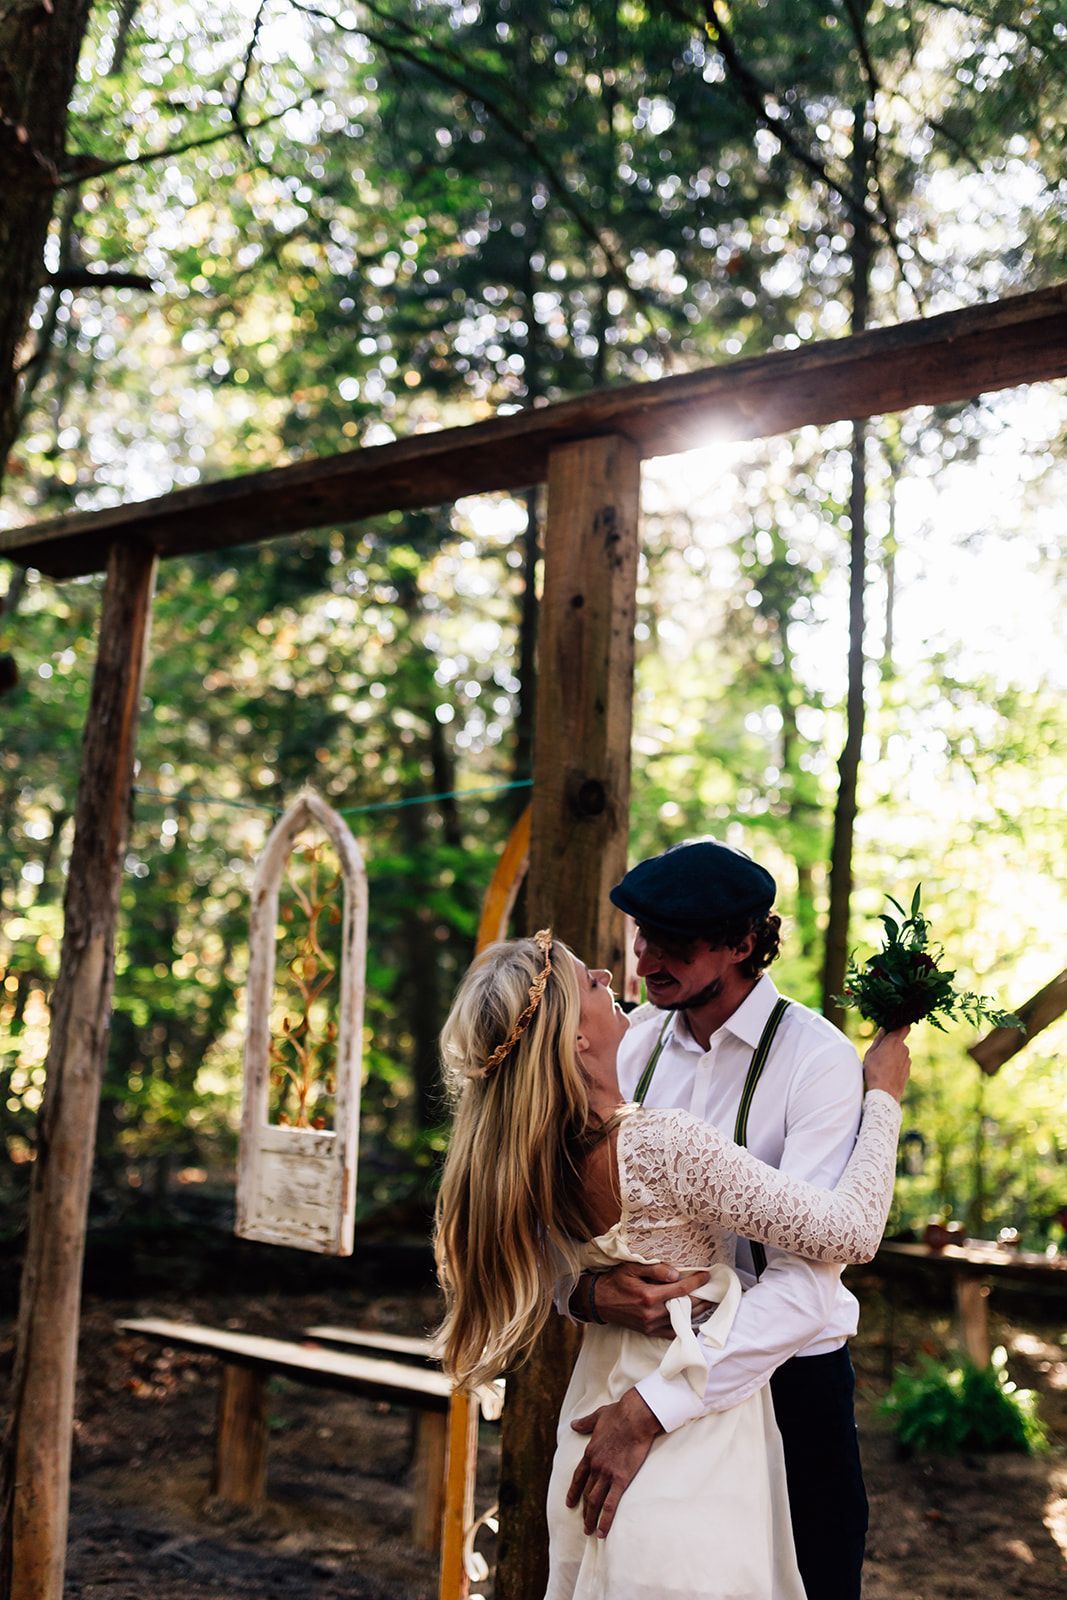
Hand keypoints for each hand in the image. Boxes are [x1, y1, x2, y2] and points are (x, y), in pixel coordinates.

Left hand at [566, 1387, 662, 1537]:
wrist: (635, 1416)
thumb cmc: (619, 1414)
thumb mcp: (598, 1416)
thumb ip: (585, 1423)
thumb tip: (574, 1425)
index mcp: (590, 1453)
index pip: (578, 1477)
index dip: (574, 1491)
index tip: (569, 1503)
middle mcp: (595, 1466)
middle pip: (587, 1493)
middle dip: (584, 1510)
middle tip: (583, 1524)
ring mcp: (606, 1474)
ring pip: (595, 1502)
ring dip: (591, 1519)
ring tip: (590, 1532)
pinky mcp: (621, 1479)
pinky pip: (610, 1504)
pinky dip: (605, 1520)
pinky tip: (602, 1532)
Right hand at [590, 1260, 708, 1336]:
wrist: (599, 1302)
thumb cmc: (615, 1281)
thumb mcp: (631, 1268)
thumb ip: (656, 1270)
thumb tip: (677, 1274)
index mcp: (649, 1296)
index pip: (681, 1289)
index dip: (696, 1282)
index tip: (707, 1275)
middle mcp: (652, 1313)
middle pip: (686, 1307)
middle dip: (702, 1298)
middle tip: (714, 1290)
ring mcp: (651, 1325)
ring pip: (682, 1320)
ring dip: (697, 1312)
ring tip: (708, 1302)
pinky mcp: (650, 1332)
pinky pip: (673, 1331)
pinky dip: (685, 1325)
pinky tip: (694, 1319)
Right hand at [862, 1026, 911, 1100]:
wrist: (884, 1094)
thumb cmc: (874, 1072)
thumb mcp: (870, 1053)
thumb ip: (878, 1039)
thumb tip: (884, 1029)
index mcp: (894, 1041)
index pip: (904, 1027)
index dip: (900, 1025)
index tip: (893, 1027)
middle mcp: (904, 1049)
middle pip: (899, 1041)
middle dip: (891, 1044)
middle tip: (879, 1052)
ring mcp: (908, 1060)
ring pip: (900, 1053)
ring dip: (893, 1055)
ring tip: (881, 1065)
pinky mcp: (908, 1070)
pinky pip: (901, 1063)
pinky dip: (895, 1065)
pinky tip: (886, 1073)